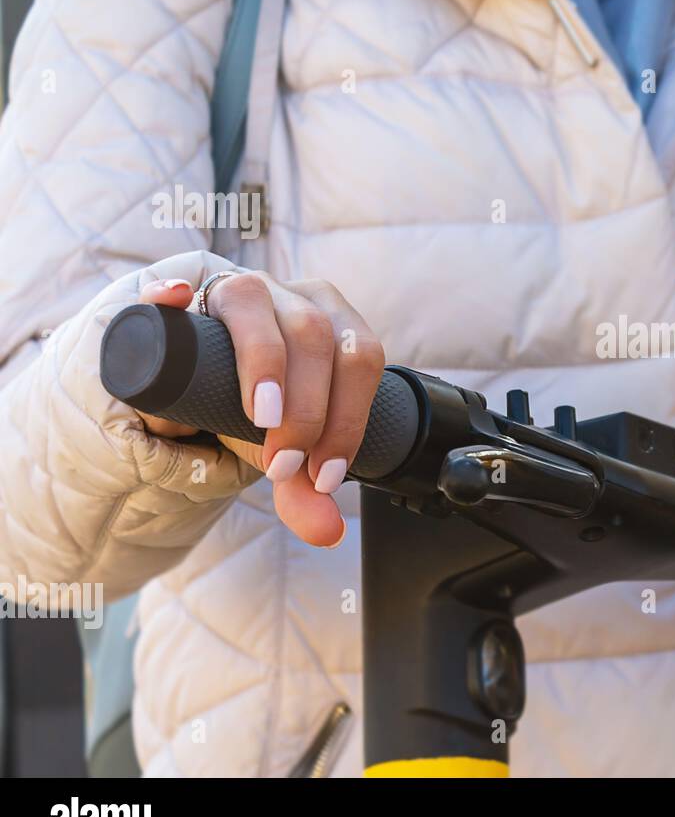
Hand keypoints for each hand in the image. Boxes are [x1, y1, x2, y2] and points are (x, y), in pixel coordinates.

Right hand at [136, 273, 384, 547]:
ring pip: (256, 300)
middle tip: (283, 462)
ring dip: (263, 361)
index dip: (348, 418)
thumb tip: (328, 533)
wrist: (202, 381)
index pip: (360, 357)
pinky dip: (173, 294)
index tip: (323, 474)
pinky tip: (175, 301)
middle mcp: (292, 297)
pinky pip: (177, 283)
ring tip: (260, 417)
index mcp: (333, 324)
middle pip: (314, 332)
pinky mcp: (184, 292)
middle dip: (307, 404)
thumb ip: (303, 489)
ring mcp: (238, 288)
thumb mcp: (284, 450)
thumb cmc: (260, 410)